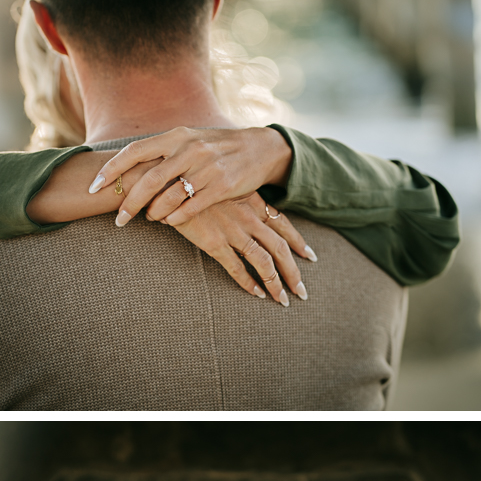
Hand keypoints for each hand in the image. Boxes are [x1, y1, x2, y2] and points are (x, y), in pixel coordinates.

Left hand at [90, 126, 292, 227]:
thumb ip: (162, 152)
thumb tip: (127, 166)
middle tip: (118, 220)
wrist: (259, 149)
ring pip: (169, 197)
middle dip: (130, 203)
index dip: (112, 170)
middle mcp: (189, 149)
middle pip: (149, 180)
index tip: (94, 186)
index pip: (135, 152)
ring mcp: (207, 168)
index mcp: (176, 136)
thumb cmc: (216, 148)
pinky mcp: (223, 187)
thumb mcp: (189, 140)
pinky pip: (191, 208)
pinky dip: (176, 218)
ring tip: (149, 219)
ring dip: (154, 212)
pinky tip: (170, 222)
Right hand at [172, 192, 312, 304]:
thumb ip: (238, 199)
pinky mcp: (214, 242)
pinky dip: (249, 283)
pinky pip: (237, 268)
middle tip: (302, 292)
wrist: (169, 179)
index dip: (299, 242)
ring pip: (264, 262)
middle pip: (280, 249)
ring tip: (283, 300)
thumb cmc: (195, 181)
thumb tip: (248, 211)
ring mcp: (233, 231)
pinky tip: (257, 294)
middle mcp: (248, 218)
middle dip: (294, 272)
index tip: (310, 256)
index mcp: (253, 202)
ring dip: (276, 283)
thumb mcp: (224, 184)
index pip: (283, 225)